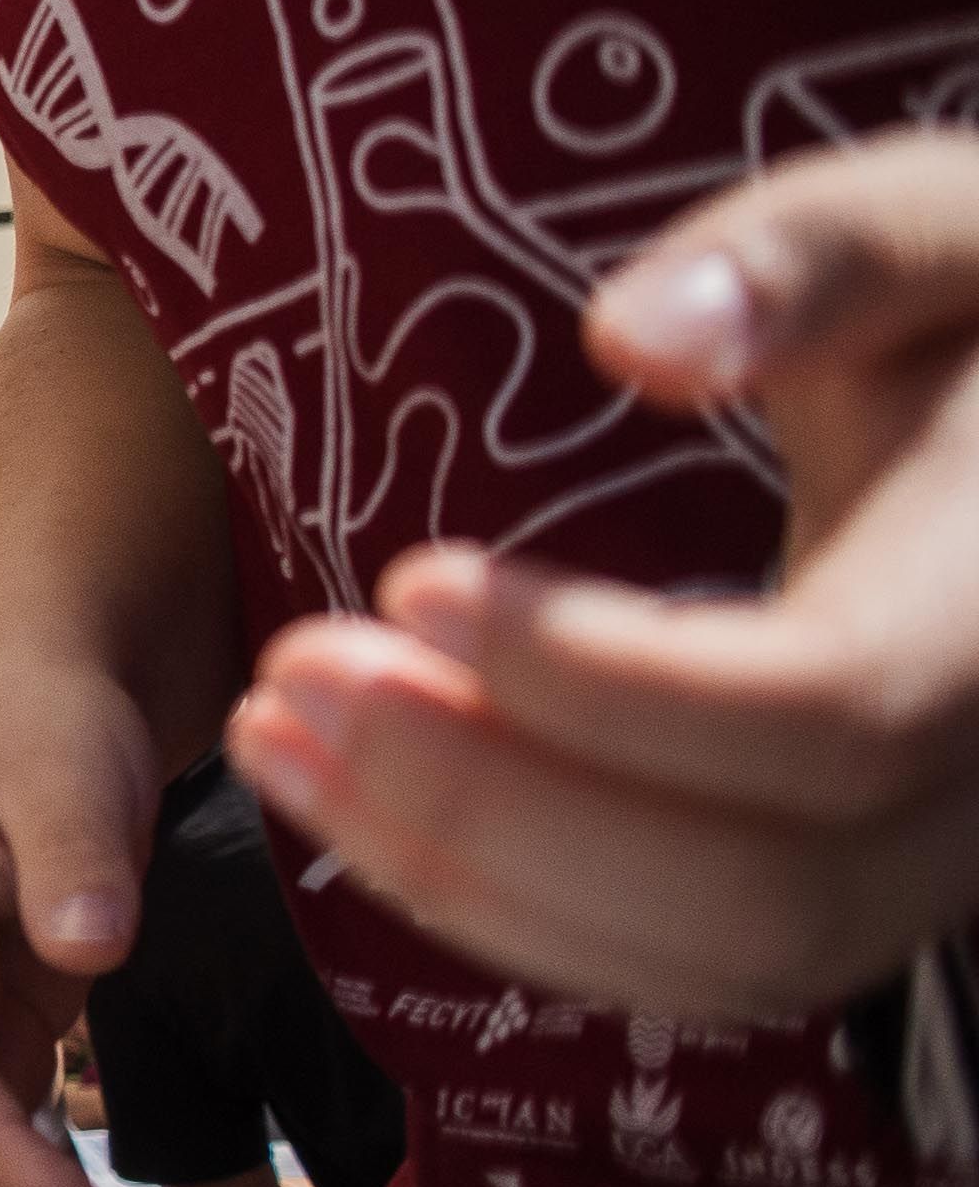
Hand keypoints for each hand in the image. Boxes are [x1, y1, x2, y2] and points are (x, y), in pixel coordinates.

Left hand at [230, 130, 978, 1020]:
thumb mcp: (937, 223)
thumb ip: (809, 256)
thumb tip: (637, 337)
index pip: (828, 708)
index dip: (608, 679)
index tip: (413, 580)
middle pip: (763, 886)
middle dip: (495, 801)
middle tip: (294, 672)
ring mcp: (937, 855)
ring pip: (715, 957)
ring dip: (462, 869)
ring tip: (274, 733)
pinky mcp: (850, 882)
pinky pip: (684, 963)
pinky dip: (502, 905)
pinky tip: (347, 794)